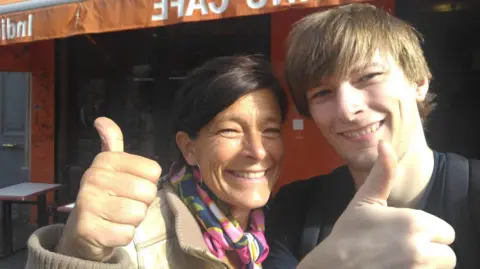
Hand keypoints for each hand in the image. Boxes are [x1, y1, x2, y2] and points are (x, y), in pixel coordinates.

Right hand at [56, 117, 161, 260]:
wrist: (81, 233)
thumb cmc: (104, 196)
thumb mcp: (109, 168)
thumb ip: (112, 143)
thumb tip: (102, 119)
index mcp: (105, 161)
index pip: (153, 171)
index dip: (148, 183)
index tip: (130, 187)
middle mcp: (94, 178)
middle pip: (148, 193)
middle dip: (141, 204)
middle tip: (123, 204)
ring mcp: (89, 204)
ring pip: (138, 214)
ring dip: (132, 221)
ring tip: (116, 217)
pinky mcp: (89, 230)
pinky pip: (127, 234)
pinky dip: (123, 236)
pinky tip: (109, 230)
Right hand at [299, 141, 455, 268]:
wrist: (333, 266)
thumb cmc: (348, 234)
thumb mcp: (365, 201)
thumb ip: (382, 173)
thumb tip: (385, 143)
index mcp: (415, 222)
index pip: (445, 232)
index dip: (427, 234)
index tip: (404, 236)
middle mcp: (422, 248)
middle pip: (448, 255)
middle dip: (431, 253)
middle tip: (403, 251)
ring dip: (426, 267)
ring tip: (401, 262)